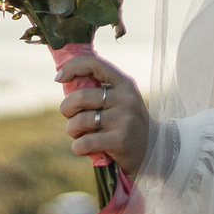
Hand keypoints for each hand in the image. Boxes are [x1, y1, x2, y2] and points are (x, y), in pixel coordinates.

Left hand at [56, 50, 151, 176]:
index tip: (59, 78)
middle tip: (69, 116)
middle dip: (66, 108)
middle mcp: (125, 98)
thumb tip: (63, 79)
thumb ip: (98, 90)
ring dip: (71, 130)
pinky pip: (84, 142)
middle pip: (80, 96)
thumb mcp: (120, 100)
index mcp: (124, 84)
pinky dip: (78, 147)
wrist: (154, 150)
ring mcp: (124, 119)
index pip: (94, 64)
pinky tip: (84, 148)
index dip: (72, 67)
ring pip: (79, 121)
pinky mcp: (120, 140)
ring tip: (78, 134)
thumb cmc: (126, 123)